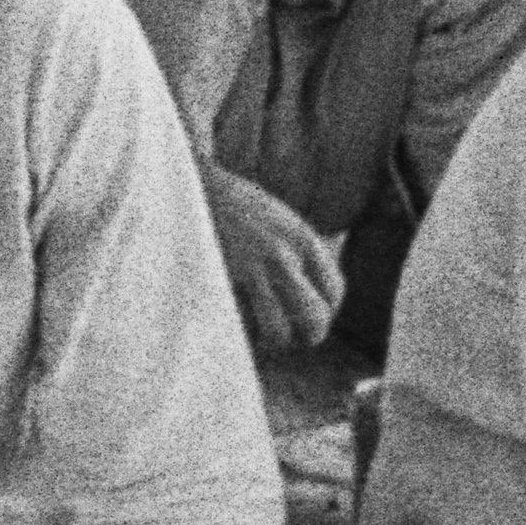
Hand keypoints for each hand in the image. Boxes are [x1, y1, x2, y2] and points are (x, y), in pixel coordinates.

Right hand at [203, 165, 343, 356]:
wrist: (190, 183)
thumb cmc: (230, 203)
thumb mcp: (279, 216)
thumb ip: (299, 247)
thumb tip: (313, 281)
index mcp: (302, 237)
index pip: (335, 291)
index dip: (324, 312)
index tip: (307, 318)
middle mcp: (285, 255)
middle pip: (316, 318)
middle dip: (305, 336)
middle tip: (289, 336)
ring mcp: (253, 268)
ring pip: (280, 331)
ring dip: (270, 341)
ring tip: (260, 337)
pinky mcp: (224, 278)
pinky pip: (243, 325)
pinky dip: (242, 333)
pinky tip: (237, 325)